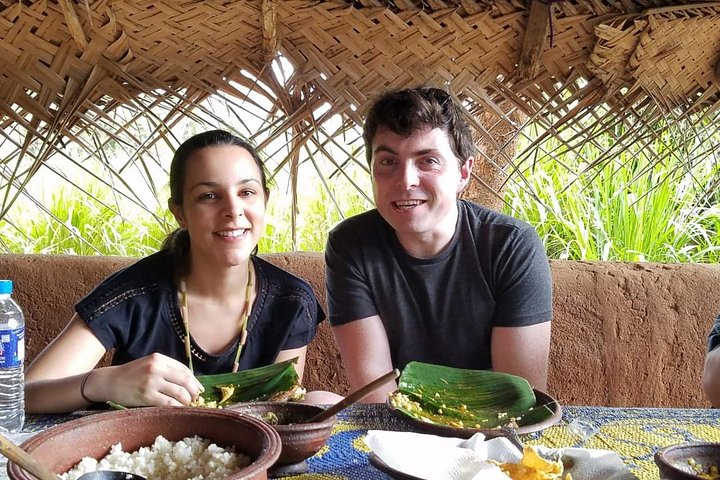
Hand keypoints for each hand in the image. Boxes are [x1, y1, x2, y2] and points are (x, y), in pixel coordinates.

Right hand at [89, 353, 203, 406]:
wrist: (109, 381)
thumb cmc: (131, 375)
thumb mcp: (149, 364)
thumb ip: (167, 369)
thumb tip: (190, 382)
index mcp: (159, 358)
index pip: (184, 369)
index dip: (194, 381)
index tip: (198, 389)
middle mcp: (156, 368)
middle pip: (186, 380)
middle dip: (194, 391)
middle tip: (195, 398)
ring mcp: (151, 382)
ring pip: (180, 393)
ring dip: (187, 401)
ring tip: (185, 405)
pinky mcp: (146, 396)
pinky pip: (169, 403)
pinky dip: (177, 408)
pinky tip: (177, 410)